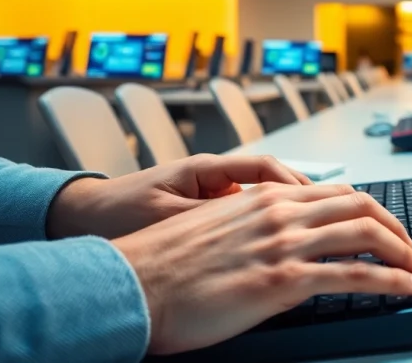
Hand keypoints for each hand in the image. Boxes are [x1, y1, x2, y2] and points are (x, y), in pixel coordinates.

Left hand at [48, 154, 312, 239]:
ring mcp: (206, 193)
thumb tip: (249, 226)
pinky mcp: (200, 212)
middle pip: (270, 179)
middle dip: (303, 194)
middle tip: (332, 213)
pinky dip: (263, 225)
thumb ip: (208, 221)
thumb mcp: (164, 218)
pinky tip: (275, 244)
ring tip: (312, 230)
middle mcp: (210, 177)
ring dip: (285, 210)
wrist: (79, 217)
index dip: (294, 182)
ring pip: (259, 197)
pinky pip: (243, 214)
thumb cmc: (115, 214)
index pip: (262, 167)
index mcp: (203, 169)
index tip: (317, 199)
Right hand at [112, 182, 411, 354]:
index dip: (368, 208)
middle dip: (395, 226)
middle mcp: (279, 212)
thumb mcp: (212, 232)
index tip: (383, 226)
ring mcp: (284, 243)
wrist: (128, 287)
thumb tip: (275, 245)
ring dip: (402, 252)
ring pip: (367, 233)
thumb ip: (251, 230)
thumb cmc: (160, 266)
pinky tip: (408, 287)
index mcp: (262, 198)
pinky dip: (392, 279)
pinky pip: (356, 275)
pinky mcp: (284, 280)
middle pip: (361, 205)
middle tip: (410, 248)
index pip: (334, 192)